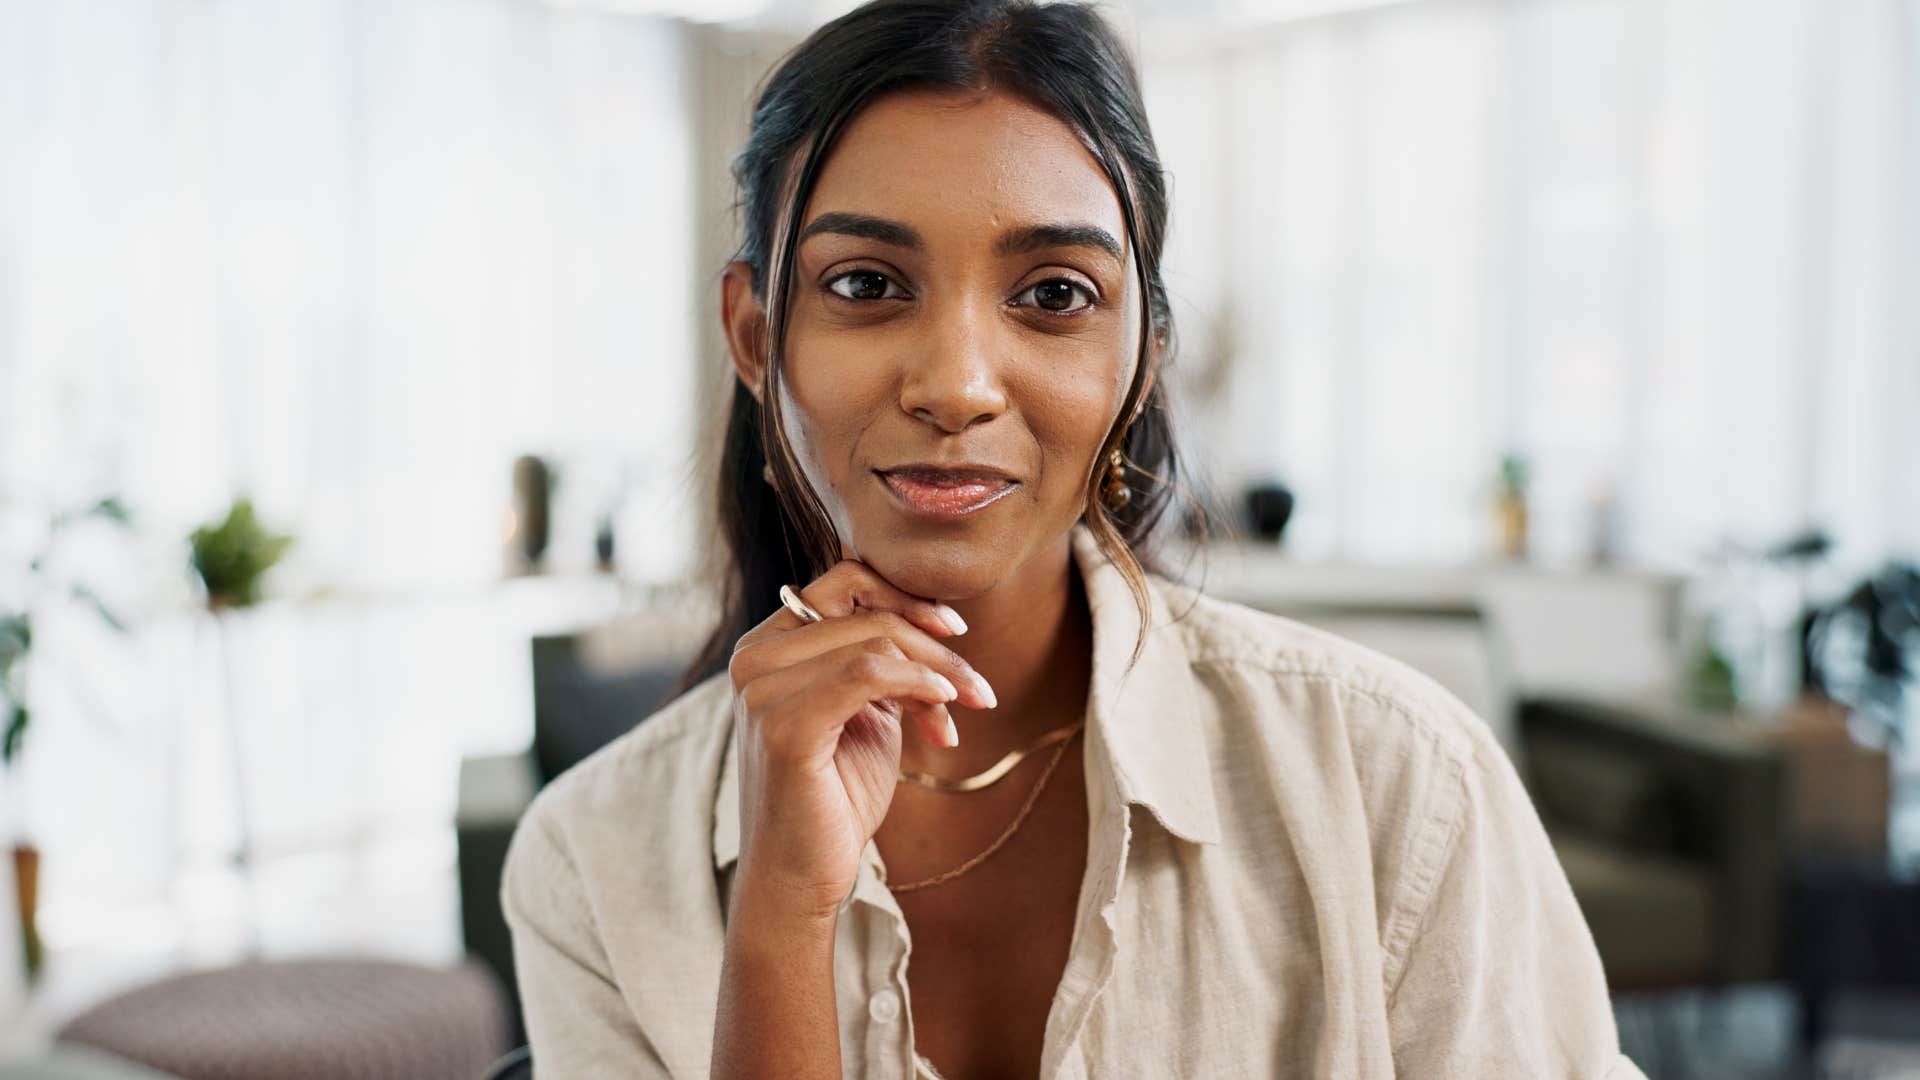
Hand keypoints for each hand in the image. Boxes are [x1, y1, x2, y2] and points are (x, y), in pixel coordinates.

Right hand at [726, 559, 996, 921]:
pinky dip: (917, 683)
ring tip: (968, 708)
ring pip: (874, 642)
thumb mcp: (865, 714)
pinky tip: (943, 707)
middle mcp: (754, 659)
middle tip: (979, 689)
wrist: (802, 877)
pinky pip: (866, 673)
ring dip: (938, 672)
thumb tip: (935, 625)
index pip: (842, 583)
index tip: (954, 631)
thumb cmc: (834, 797)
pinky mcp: (784, 726)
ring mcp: (762, 690)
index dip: (905, 597)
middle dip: (937, 648)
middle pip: (868, 614)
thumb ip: (881, 664)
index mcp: (766, 647)